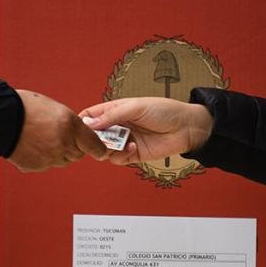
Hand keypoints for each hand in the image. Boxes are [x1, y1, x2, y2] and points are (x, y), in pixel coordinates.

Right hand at [9, 89, 107, 171]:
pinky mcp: (37, 166)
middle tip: (61, 135)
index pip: (95, 145)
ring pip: (63, 160)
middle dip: (74, 147)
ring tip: (43, 138)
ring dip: (59, 153)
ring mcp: (49, 157)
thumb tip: (80, 134)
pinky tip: (34, 145)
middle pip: (78, 154)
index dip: (98, 147)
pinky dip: (43, 157)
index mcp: (70, 126)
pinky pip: (47, 164)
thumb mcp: (57, 108)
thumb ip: (72, 124)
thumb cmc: (25, 108)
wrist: (0, 119)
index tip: (100, 149)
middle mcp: (62, 144)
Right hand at [79, 97, 213, 165]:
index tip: (79, 127)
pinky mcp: (133, 154)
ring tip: (118, 143)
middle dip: (94, 138)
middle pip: (95, 135)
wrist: (186, 127)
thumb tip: (89, 124)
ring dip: (107, 148)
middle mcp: (118, 126)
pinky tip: (132, 147)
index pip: (92, 115)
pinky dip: (121, 155)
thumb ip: (112, 115)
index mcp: (116, 110)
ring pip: (104, 149)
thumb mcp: (135, 107)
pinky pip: (118, 159)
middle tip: (99, 139)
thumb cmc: (164, 110)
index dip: (83, 121)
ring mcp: (125, 141)